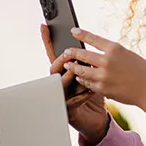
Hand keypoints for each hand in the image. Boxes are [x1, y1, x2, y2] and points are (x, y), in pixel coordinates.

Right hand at [41, 24, 109, 143]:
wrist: (100, 119)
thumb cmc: (99, 93)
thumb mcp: (96, 74)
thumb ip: (90, 62)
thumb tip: (88, 46)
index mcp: (67, 72)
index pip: (54, 54)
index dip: (48, 41)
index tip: (44, 26)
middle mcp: (60, 83)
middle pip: (54, 68)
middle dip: (63, 61)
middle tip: (72, 57)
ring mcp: (62, 96)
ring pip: (60, 83)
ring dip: (74, 78)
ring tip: (84, 75)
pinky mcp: (67, 110)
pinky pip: (70, 99)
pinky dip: (82, 94)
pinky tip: (92, 92)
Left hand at [63, 27, 145, 122]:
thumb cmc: (143, 71)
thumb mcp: (128, 55)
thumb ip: (112, 54)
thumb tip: (97, 56)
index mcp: (115, 49)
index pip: (93, 39)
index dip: (81, 34)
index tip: (73, 31)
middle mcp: (107, 61)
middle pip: (82, 55)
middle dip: (71, 53)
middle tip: (66, 52)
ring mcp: (103, 76)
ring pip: (80, 71)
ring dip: (73, 67)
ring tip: (68, 65)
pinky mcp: (102, 89)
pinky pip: (87, 83)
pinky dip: (82, 80)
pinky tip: (80, 78)